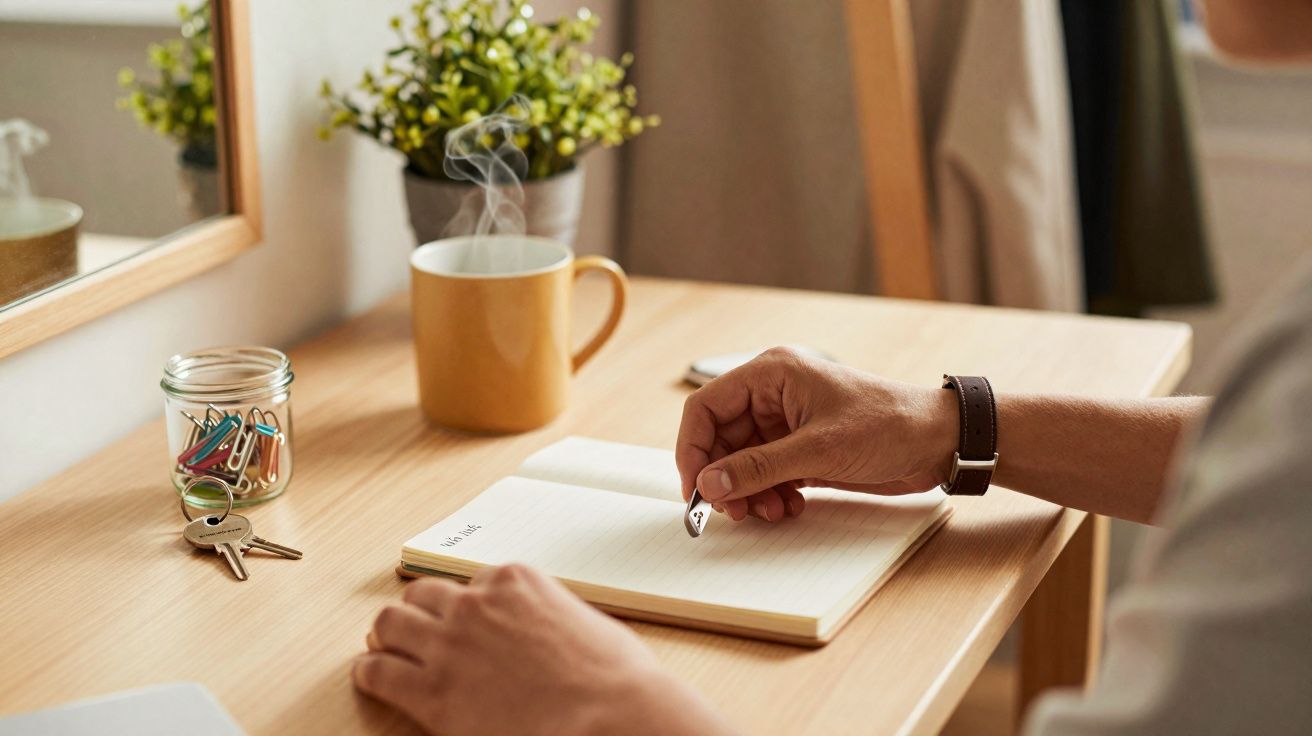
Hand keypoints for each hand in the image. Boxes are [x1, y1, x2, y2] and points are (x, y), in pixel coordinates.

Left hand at [354, 564, 733, 735]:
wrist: (608, 717)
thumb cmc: (613, 678)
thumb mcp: (585, 622)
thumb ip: (550, 615)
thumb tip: (545, 631)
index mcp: (515, 580)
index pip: (474, 581)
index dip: (471, 605)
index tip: (469, 623)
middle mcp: (476, 604)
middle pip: (423, 594)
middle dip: (420, 612)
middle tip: (416, 630)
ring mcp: (450, 644)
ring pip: (390, 623)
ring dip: (389, 636)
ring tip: (386, 649)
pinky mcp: (432, 691)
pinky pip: (378, 671)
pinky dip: (371, 672)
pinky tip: (372, 677)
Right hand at [676, 347, 956, 520]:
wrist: (938, 442)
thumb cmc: (888, 425)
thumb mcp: (817, 449)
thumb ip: (758, 467)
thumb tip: (710, 482)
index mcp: (771, 374)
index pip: (706, 407)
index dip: (693, 448)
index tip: (695, 487)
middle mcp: (773, 395)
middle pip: (721, 439)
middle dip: (724, 478)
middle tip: (733, 510)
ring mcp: (787, 423)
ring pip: (742, 462)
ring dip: (749, 492)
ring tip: (770, 511)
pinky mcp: (802, 448)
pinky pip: (766, 474)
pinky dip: (769, 495)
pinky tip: (788, 507)